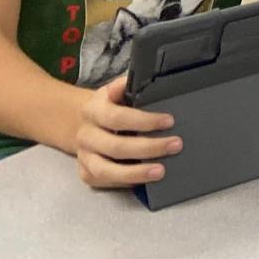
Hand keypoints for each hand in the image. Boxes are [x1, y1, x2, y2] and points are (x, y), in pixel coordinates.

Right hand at [73, 74, 180, 189]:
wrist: (82, 123)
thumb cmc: (109, 105)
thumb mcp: (115, 90)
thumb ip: (127, 86)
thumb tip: (148, 76)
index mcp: (94, 110)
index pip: (118, 117)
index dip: (144, 121)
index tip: (169, 121)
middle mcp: (86, 135)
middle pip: (115, 146)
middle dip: (148, 148)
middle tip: (175, 145)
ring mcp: (84, 156)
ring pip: (105, 170)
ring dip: (135, 173)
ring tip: (160, 171)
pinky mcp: (86, 172)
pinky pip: (104, 181)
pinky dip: (124, 182)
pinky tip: (144, 180)